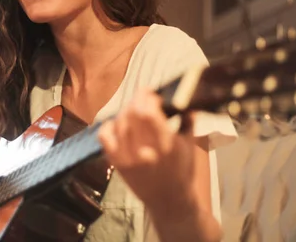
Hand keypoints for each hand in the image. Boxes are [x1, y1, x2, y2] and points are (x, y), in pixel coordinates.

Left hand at [97, 87, 196, 215]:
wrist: (168, 201)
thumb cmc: (181, 172)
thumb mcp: (190, 147)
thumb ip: (188, 122)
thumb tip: (186, 101)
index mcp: (167, 146)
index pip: (150, 114)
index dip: (147, 97)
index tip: (151, 92)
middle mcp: (146, 151)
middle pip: (133, 115)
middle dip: (137, 100)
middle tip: (141, 96)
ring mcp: (129, 158)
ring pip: (120, 123)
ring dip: (126, 110)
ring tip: (133, 108)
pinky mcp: (117, 163)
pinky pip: (105, 137)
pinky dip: (108, 125)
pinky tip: (115, 122)